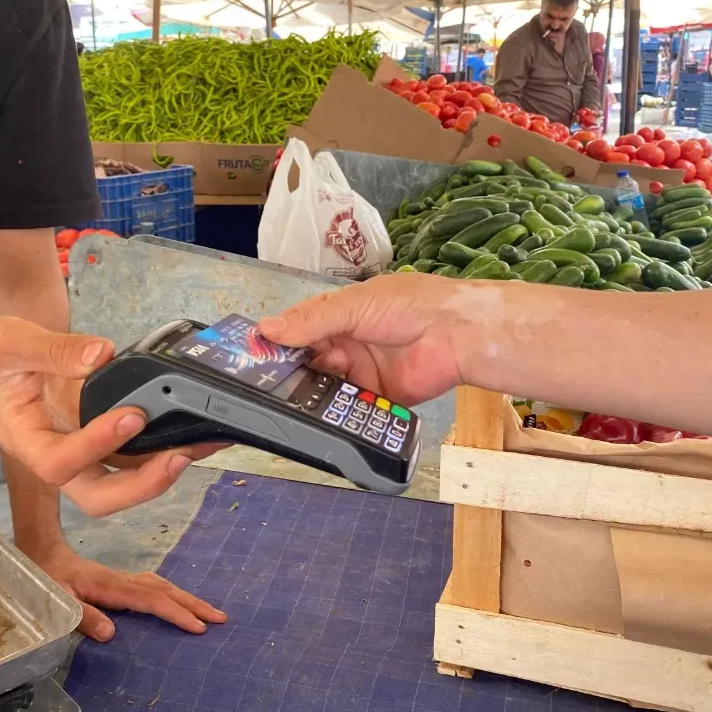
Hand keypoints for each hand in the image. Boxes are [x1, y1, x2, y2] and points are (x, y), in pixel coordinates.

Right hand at [0, 316, 209, 516]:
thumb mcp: (13, 342)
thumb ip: (56, 350)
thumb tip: (100, 355)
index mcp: (24, 440)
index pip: (58, 463)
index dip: (95, 447)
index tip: (130, 416)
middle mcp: (53, 455)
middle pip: (96, 497)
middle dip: (140, 486)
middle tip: (177, 455)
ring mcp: (76, 451)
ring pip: (118, 484)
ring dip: (157, 473)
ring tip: (196, 446)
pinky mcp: (94, 439)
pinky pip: (127, 457)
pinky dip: (158, 449)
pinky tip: (188, 433)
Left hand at [31, 542, 225, 640]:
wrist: (41, 554)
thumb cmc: (47, 580)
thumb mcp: (58, 601)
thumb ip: (83, 616)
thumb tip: (112, 634)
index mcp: (111, 587)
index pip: (152, 600)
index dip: (176, 613)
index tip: (199, 627)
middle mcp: (123, 580)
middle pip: (165, 590)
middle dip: (194, 604)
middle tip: (221, 617)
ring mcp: (123, 578)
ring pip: (162, 585)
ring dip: (186, 597)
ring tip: (208, 611)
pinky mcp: (120, 581)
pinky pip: (154, 586)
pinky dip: (172, 593)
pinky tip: (177, 600)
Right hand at [259, 275, 473, 405]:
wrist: (456, 336)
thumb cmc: (408, 307)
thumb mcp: (354, 306)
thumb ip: (312, 321)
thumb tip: (266, 328)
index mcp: (342, 313)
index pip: (301, 327)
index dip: (280, 339)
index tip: (256, 353)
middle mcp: (349, 342)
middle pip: (310, 358)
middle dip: (295, 367)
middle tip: (276, 378)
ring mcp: (362, 370)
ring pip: (326, 383)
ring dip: (316, 385)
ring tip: (309, 385)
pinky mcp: (376, 396)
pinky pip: (349, 404)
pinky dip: (337, 405)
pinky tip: (326, 405)